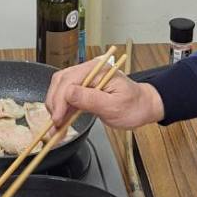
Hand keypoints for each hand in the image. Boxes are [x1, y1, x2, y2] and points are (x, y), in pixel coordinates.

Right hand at [46, 59, 163, 129]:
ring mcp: (85, 78)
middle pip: (60, 82)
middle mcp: (89, 70)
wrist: (143, 107)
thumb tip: (68, 94)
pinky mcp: (83, 87)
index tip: (57, 119)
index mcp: (98, 70)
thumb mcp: (114, 107)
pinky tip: (60, 122)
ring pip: (60, 88)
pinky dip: (61, 109)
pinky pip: (66, 95)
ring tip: (56, 127)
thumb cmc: (134, 106)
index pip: (69, 81)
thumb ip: (90, 99)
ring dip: (55, 107)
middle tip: (54, 125)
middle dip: (54, 104)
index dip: (60, 100)